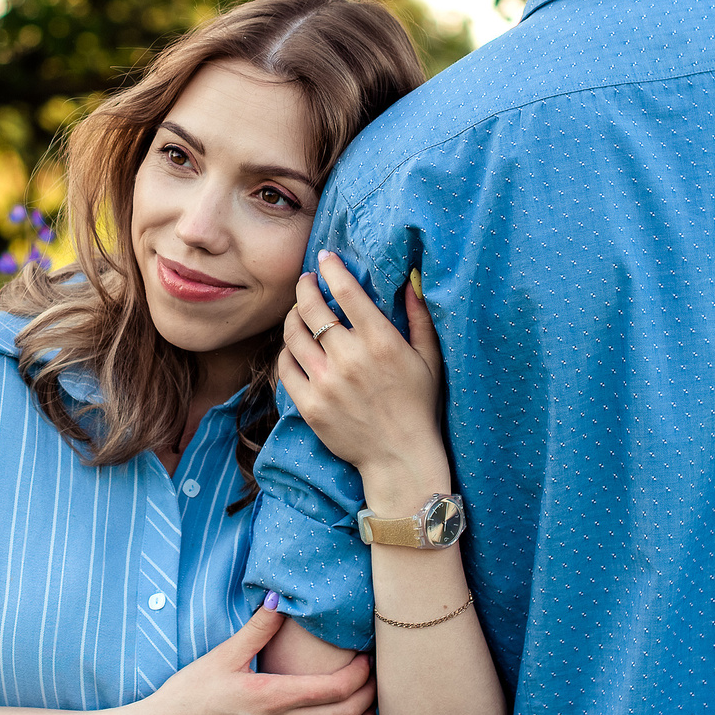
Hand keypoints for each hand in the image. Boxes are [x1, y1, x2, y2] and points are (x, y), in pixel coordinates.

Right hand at [129, 602, 374, 714]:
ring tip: (373, 708)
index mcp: (270, 697)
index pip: (334, 689)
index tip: (367, 657)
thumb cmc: (188, 694)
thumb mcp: (221, 656)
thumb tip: (280, 599)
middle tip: (379, 677)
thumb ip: (256, 630)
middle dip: (369, 697)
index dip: (360, 674)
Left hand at [279, 252, 446, 485]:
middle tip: (306, 281)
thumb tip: (411, 281)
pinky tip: (294, 347)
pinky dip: (286, 352)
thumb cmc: (419, 405)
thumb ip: (420, 317)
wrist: (399, 457)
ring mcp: (326, 383)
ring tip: (298, 312)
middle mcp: (349, 359)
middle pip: (312, 308)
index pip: (346, 292)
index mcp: (380, 342)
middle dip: (305, 287)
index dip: (331, 269)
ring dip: (292, 317)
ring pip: (293, 335)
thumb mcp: (429, 358)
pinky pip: (285, 367)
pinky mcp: (309, 405)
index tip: (325, 258)